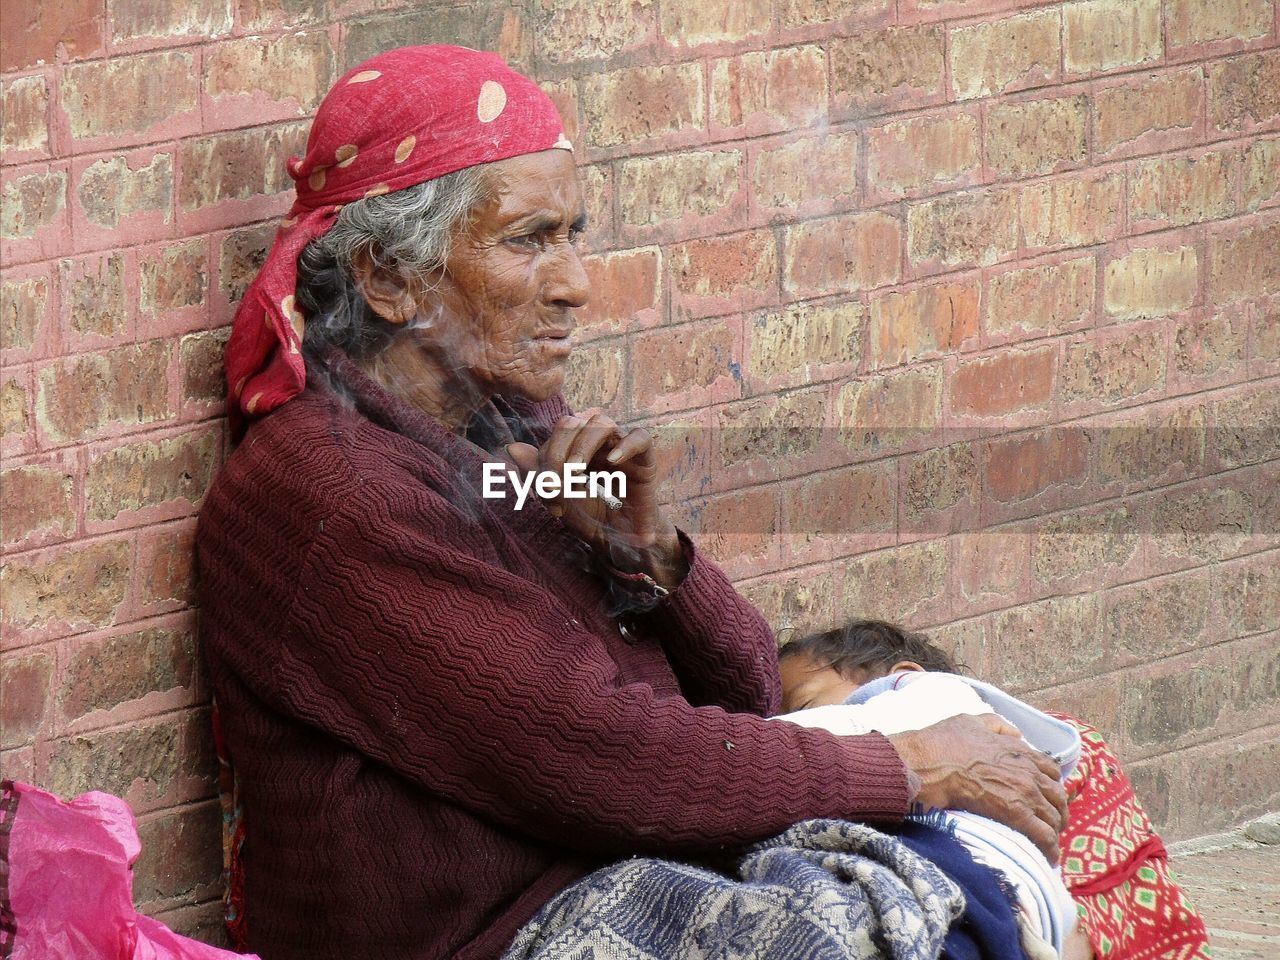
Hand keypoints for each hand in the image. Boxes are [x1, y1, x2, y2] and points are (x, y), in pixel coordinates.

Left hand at [506, 409, 687, 590]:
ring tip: (575, 470)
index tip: (550, 498)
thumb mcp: (560, 501)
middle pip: (573, 422)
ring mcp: (621, 448)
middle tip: (557, 484)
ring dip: (583, 444)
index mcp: (574, 449)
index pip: (553, 438)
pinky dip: (626, 445)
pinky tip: (612, 462)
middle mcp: (596, 443)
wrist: (624, 545)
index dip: (546, 462)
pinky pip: (640, 438)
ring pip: (601, 422)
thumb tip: (511, 448)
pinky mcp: (646, 460)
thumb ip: (537, 476)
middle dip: (558, 451)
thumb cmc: (593, 521)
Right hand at [888, 713, 1067, 863]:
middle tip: (1050, 824)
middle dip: (1057, 811)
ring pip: (1054, 816)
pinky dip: (1050, 848)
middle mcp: (1028, 771)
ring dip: (1054, 831)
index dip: (1051, 785)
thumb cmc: (943, 742)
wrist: (929, 763)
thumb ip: (997, 725)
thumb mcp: (971, 721)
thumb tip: (1016, 734)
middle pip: (1057, 796)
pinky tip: (1048, 857)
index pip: (1051, 770)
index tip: (1045, 796)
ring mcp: (1025, 792)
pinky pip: (1044, 835)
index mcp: (1019, 750)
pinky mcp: (1016, 813)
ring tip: (1048, 843)